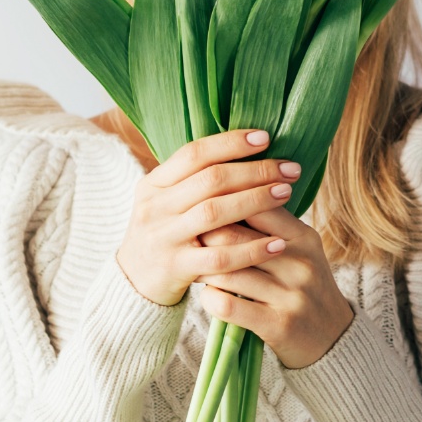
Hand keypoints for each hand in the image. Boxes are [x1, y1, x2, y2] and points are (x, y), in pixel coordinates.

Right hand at [115, 127, 303, 307]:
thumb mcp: (166, 202)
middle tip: (290, 169)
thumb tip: (248, 150)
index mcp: (153, 183)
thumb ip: (195, 180)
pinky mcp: (175, 268)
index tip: (265, 137)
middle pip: (210, 180)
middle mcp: (155, 206)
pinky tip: (277, 244)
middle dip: (254, 171)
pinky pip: (219, 258)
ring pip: (214, 212)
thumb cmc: (164, 235)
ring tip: (286, 192)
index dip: (231, 143)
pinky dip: (251, 250)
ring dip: (255, 200)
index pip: (194, 153)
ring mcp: (163, 237)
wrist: (132, 283)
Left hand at [195, 208, 353, 369]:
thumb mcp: (301, 250)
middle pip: (235, 236)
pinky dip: (210, 298)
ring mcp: (291, 295)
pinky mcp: (279, 325)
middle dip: (205, 234)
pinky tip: (209, 296)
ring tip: (195, 265)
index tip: (203, 206)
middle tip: (188, 237)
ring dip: (203, 268)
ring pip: (227, 272)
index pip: (257, 205)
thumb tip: (224, 193)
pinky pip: (228, 306)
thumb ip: (271, 225)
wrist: (334, 338)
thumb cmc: (305, 286)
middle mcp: (300, 263)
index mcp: (304, 237)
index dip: (223, 203)